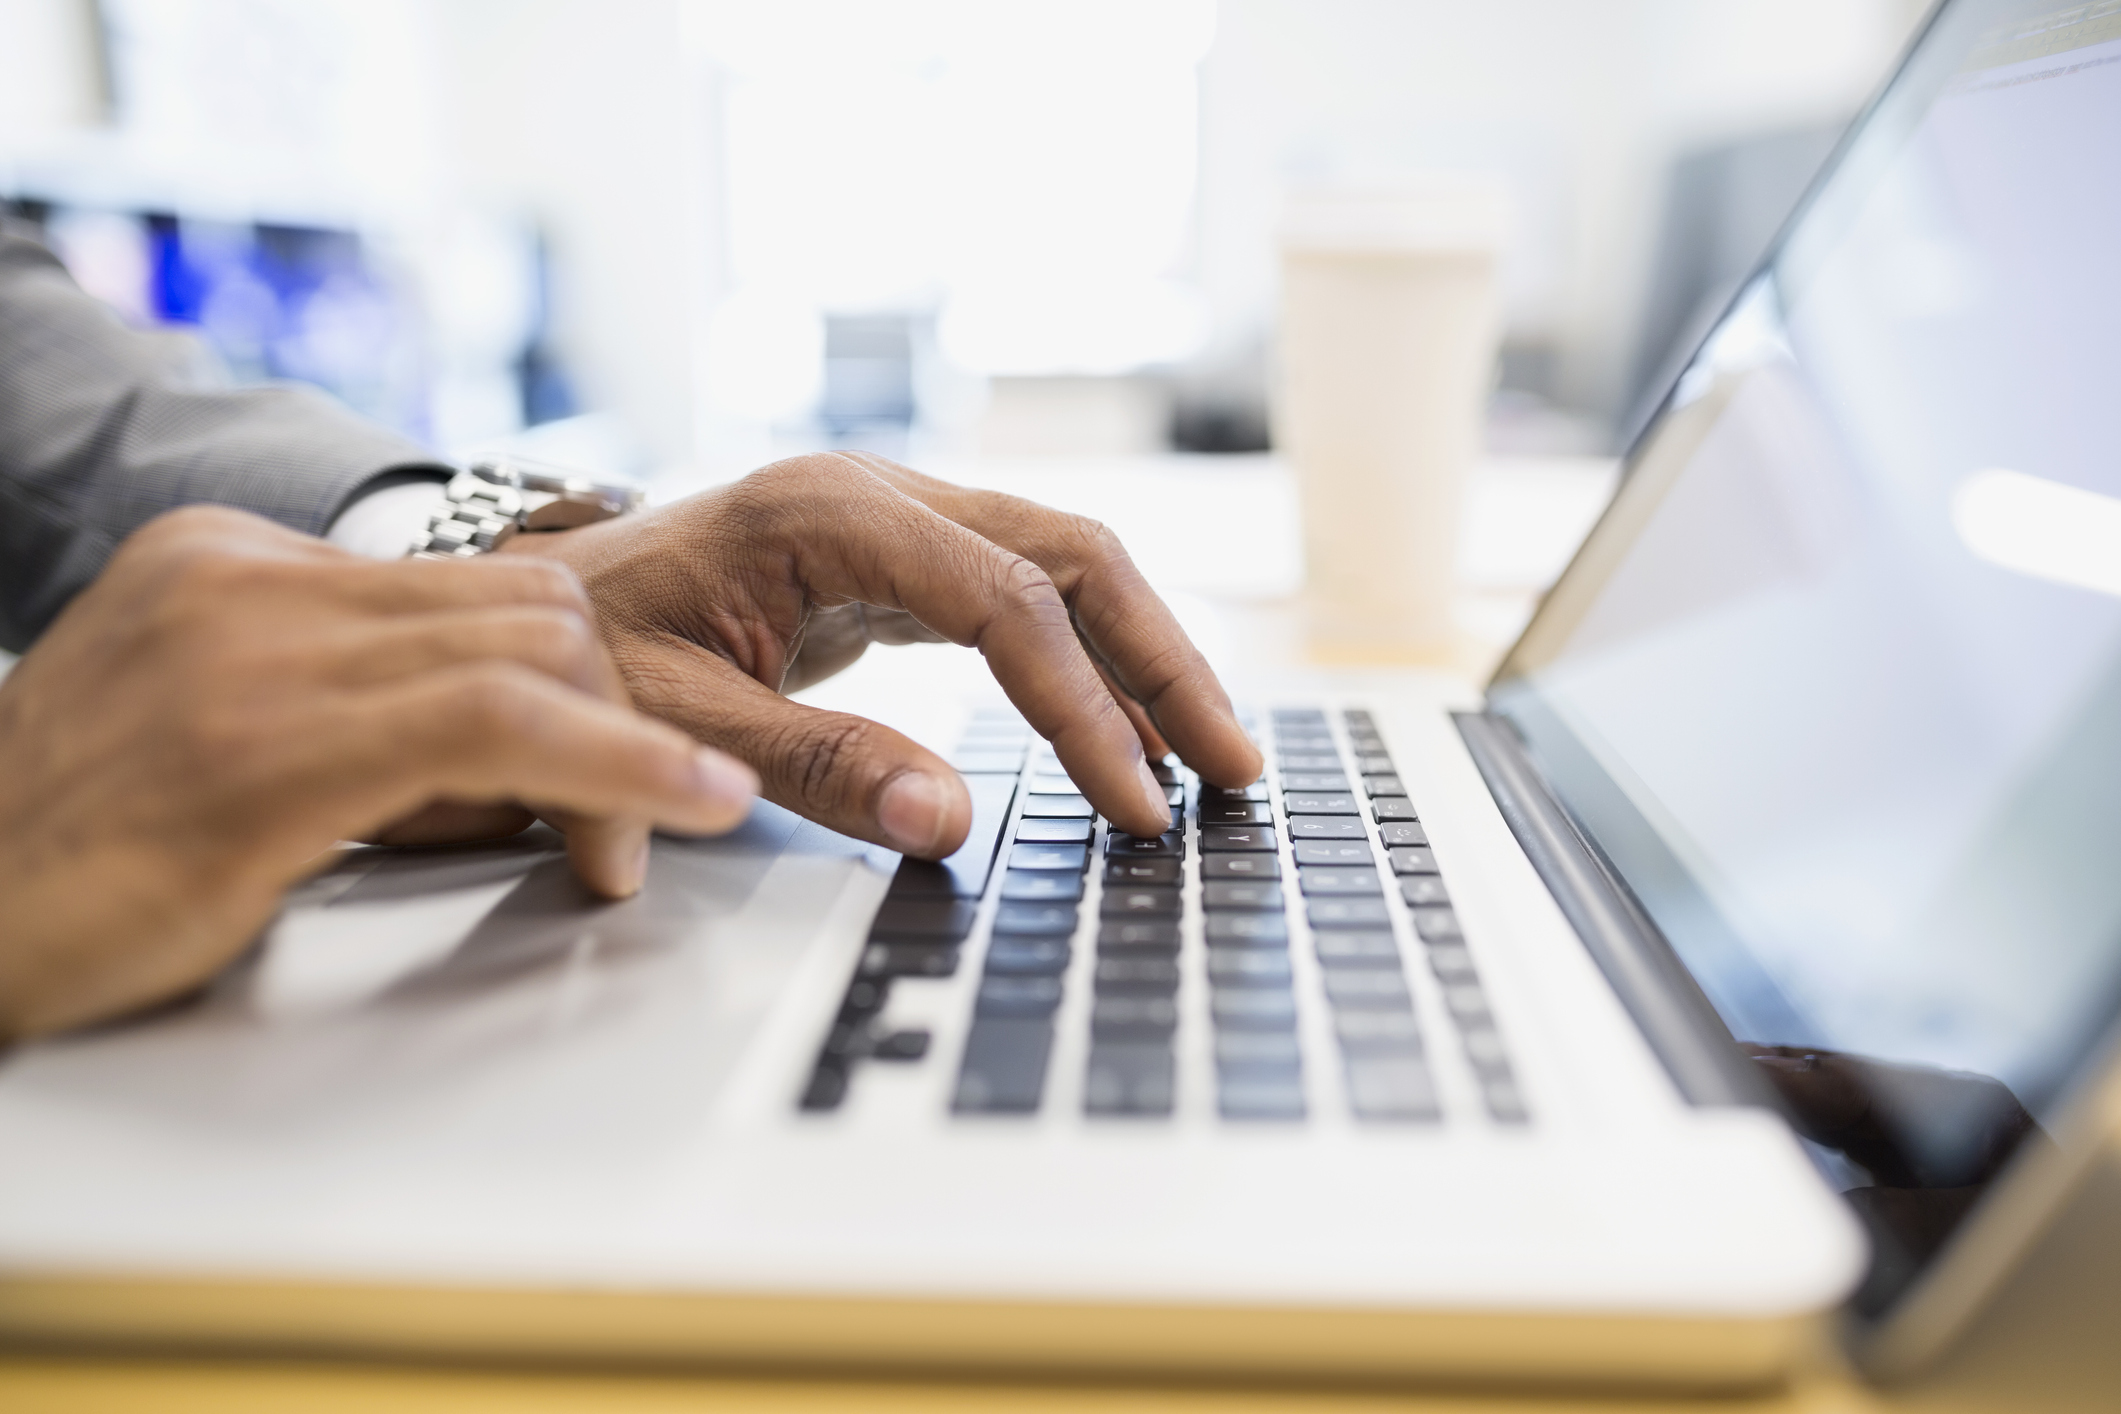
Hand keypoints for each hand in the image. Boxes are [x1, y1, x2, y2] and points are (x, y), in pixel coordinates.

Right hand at [0, 507, 755, 1039]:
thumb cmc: (83, 859)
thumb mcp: (222, 738)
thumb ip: (349, 704)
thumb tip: (520, 747)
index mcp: (229, 562)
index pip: (475, 585)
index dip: (573, 679)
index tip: (612, 758)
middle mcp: (244, 580)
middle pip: (525, 603)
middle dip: (612, 707)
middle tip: (642, 813)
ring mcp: (250, 654)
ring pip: (534, 649)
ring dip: (627, 751)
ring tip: (654, 834)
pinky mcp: (268, 751)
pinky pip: (503, 725)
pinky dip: (622, 764)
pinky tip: (688, 803)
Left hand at [504, 452, 1260, 854]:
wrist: (530, 606)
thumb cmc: (583, 653)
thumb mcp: (679, 718)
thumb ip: (815, 766)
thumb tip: (951, 826)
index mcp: (829, 513)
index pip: (1005, 602)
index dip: (1082, 707)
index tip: (1132, 804)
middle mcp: (881, 495)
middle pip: (1070, 555)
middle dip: (1160, 661)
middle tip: (1231, 768)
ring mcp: (894, 519)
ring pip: (1063, 566)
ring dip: (1142, 656)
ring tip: (1208, 754)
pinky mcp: (896, 560)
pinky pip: (1022, 595)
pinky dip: (1085, 660)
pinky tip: (1121, 727)